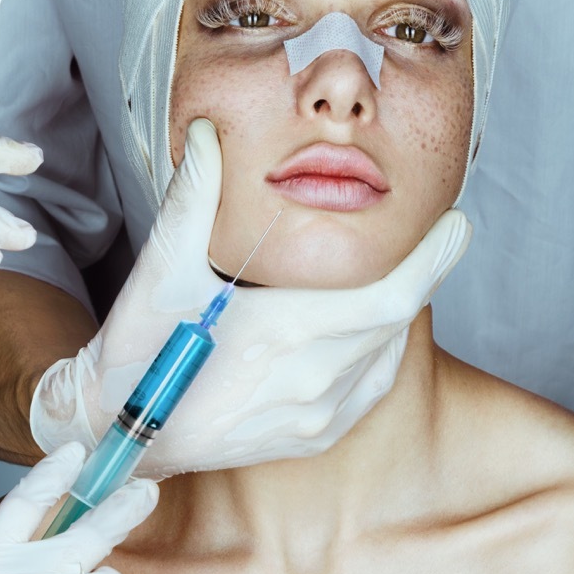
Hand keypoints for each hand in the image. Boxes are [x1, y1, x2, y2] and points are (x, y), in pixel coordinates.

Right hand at [31, 118, 470, 475]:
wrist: (116, 428)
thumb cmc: (138, 347)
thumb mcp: (159, 270)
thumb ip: (193, 199)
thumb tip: (212, 134)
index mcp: (283, 335)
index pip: (390, 297)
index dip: (432, 260)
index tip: (457, 225)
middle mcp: (311, 384)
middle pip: (397, 322)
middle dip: (424, 274)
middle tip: (440, 236)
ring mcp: (315, 419)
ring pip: (388, 354)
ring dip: (401, 313)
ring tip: (405, 274)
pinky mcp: (312, 440)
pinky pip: (372, 389)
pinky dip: (383, 351)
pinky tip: (375, 329)